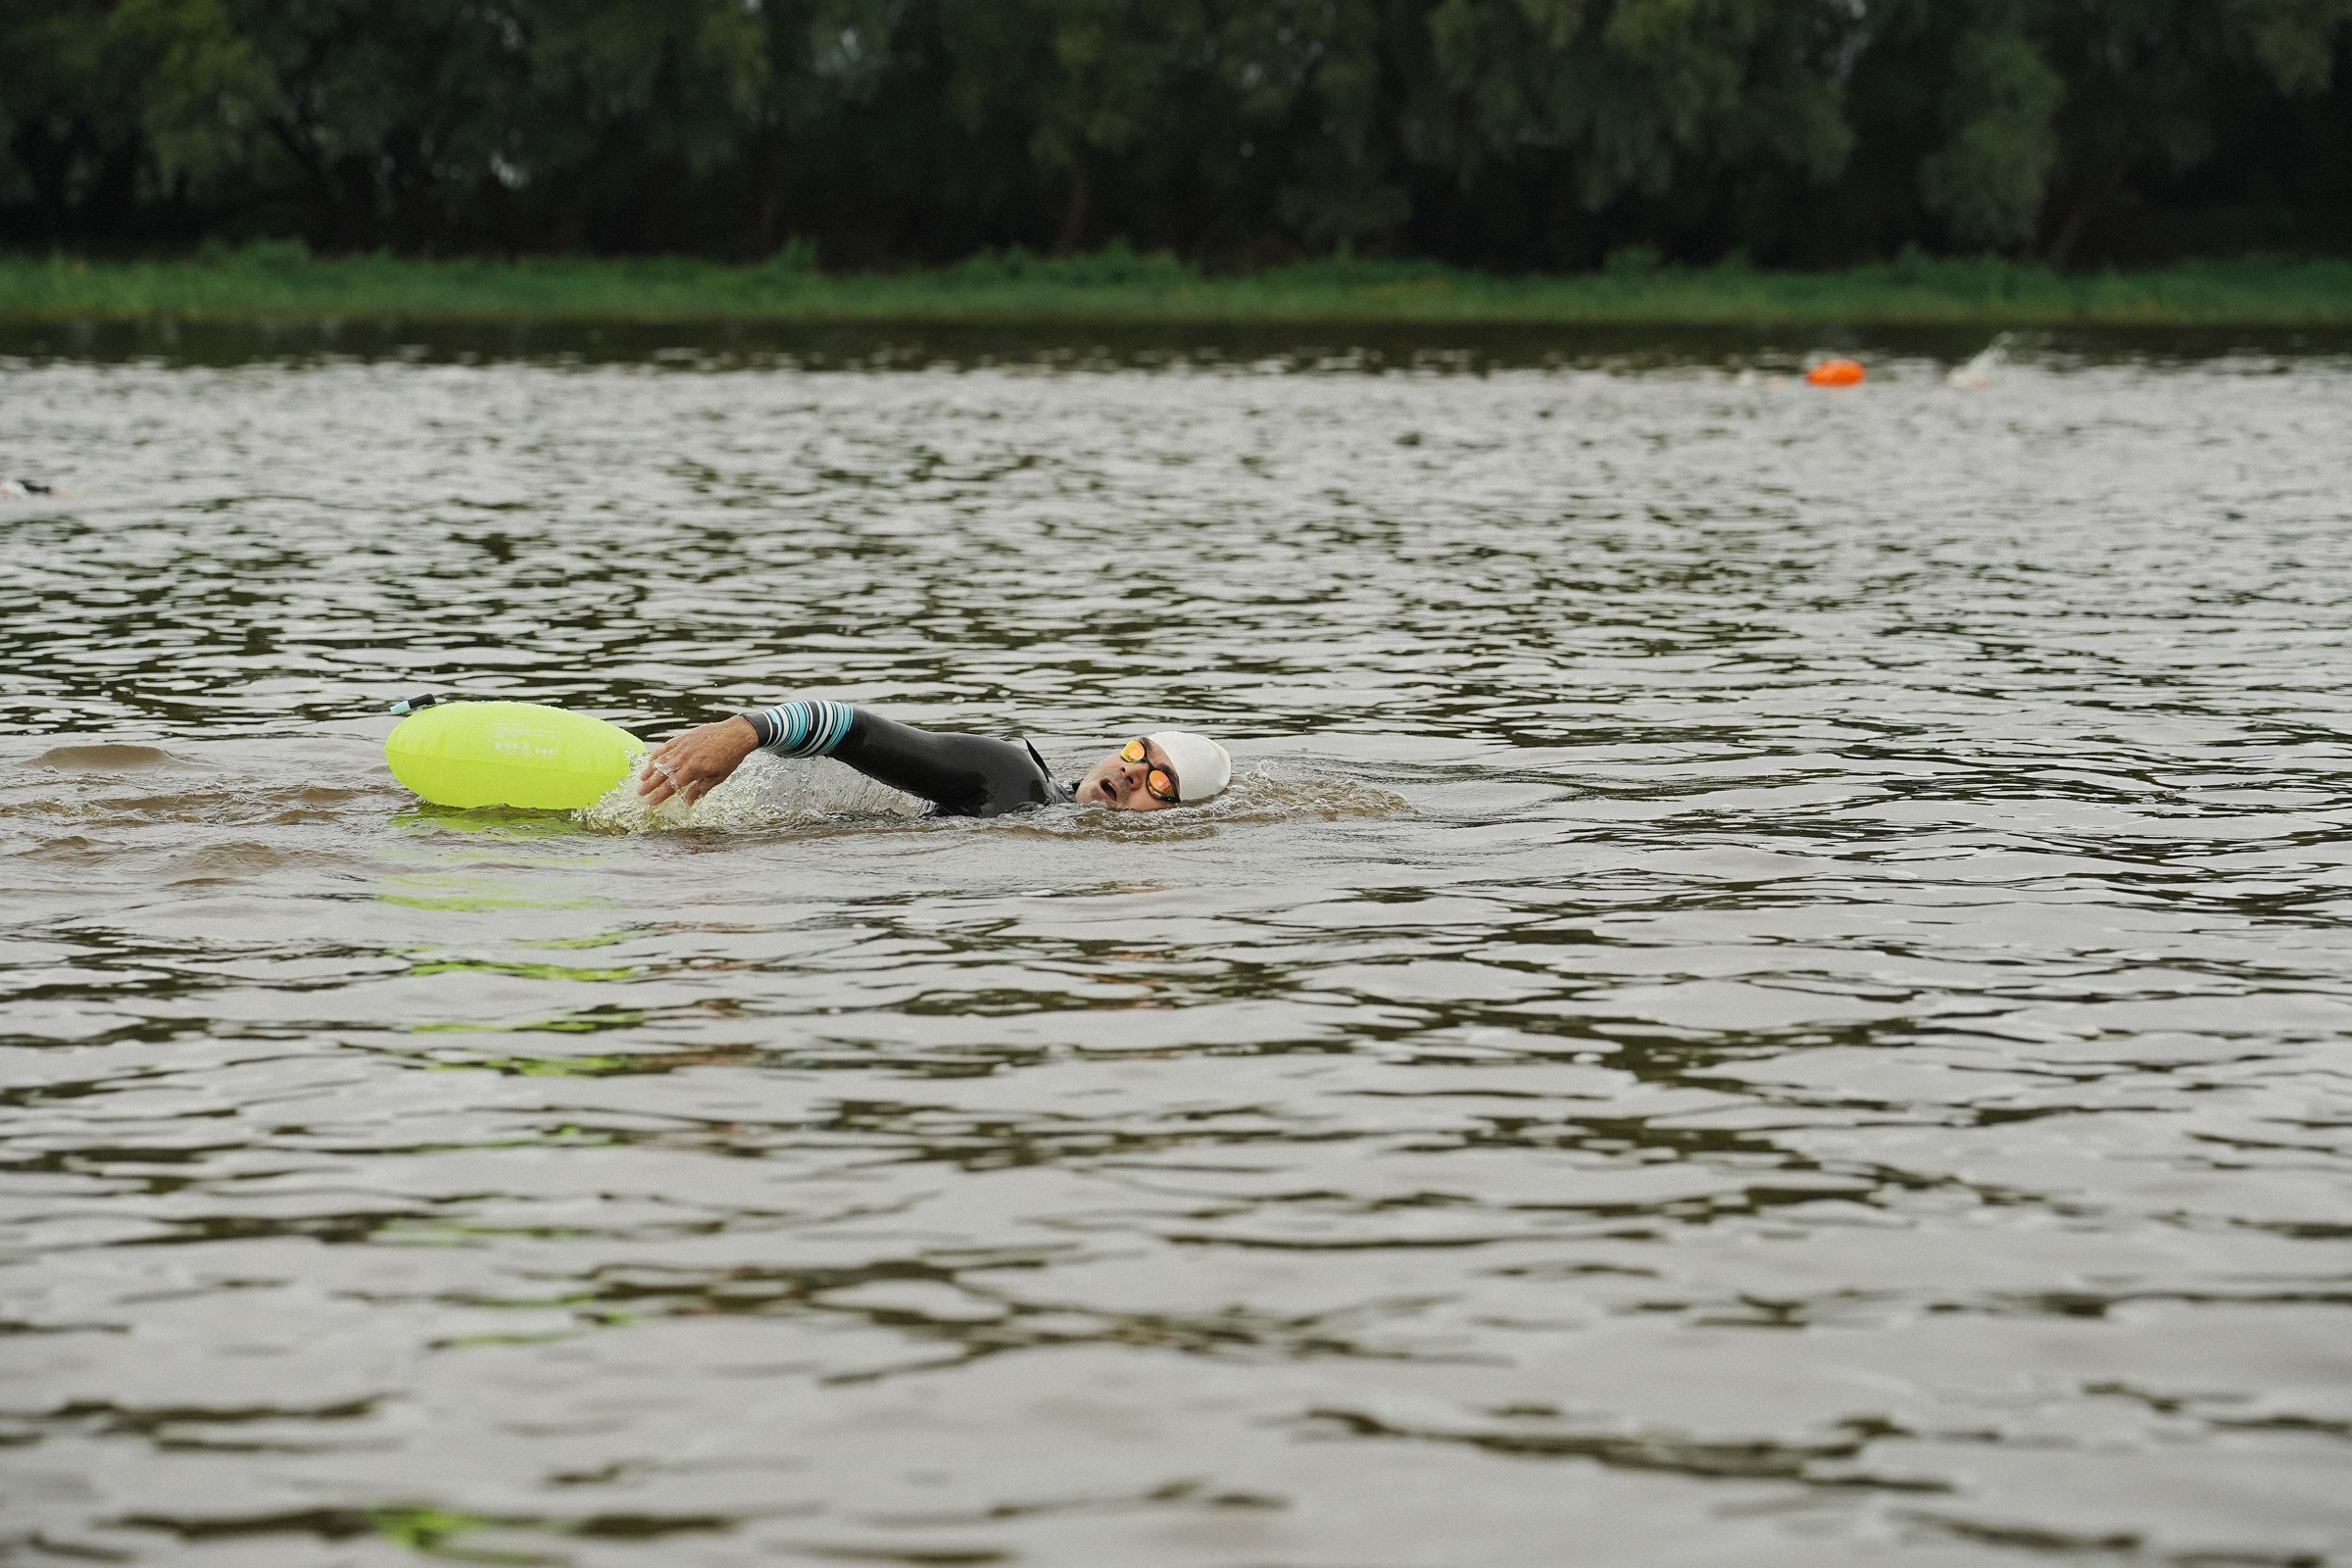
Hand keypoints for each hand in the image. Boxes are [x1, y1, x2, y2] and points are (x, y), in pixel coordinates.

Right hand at [638, 716, 758, 807]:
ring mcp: (683, 746)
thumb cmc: (730, 757)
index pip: (671, 785)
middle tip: (640, 793)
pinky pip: (667, 746)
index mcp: (694, 769)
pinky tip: (650, 760)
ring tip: (641, 779)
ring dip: (650, 770)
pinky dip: (657, 754)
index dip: (659, 795)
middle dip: (650, 785)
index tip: (650, 802)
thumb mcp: (718, 777)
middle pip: (662, 773)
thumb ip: (701, 789)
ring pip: (661, 760)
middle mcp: (685, 757)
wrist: (736, 733)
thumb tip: (688, 802)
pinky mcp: (684, 737)